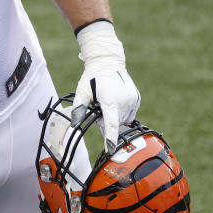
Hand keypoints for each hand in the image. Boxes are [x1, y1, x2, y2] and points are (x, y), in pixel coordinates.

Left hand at [74, 21, 140, 153]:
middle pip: (116, 123)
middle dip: (106, 121)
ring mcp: (133, 100)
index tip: (110, 150)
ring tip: (106, 103)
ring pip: (123, 120)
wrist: (108, 63)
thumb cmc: (91, 78)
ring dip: (114, 117)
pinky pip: (130, 114)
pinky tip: (115, 102)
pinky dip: (121, 113)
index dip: (110, 138)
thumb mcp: (82, 92)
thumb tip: (75, 125)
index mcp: (110, 99)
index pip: (111, 124)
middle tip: (98, 108)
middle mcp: (124, 100)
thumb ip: (79, 109)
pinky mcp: (137, 99)